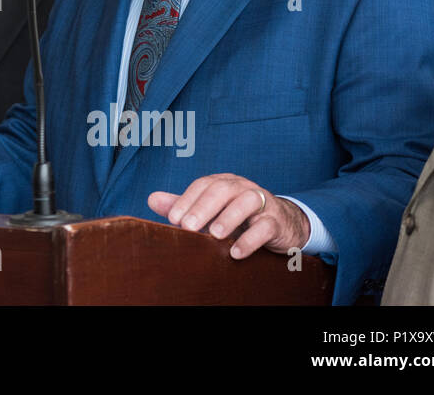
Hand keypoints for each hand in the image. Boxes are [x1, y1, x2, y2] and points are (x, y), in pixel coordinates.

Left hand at [147, 172, 310, 259]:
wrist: (281, 224)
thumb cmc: (239, 216)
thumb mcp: (210, 210)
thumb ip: (184, 205)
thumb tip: (152, 200)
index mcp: (223, 182)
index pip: (202, 185)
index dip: (186, 200)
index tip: (173, 219)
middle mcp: (242, 187)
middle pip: (222, 190)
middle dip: (203, 208)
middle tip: (187, 226)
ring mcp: (262, 202)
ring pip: (247, 202)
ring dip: (229, 217)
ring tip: (214, 235)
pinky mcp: (276, 221)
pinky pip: (265, 226)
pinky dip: (250, 239)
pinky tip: (235, 252)